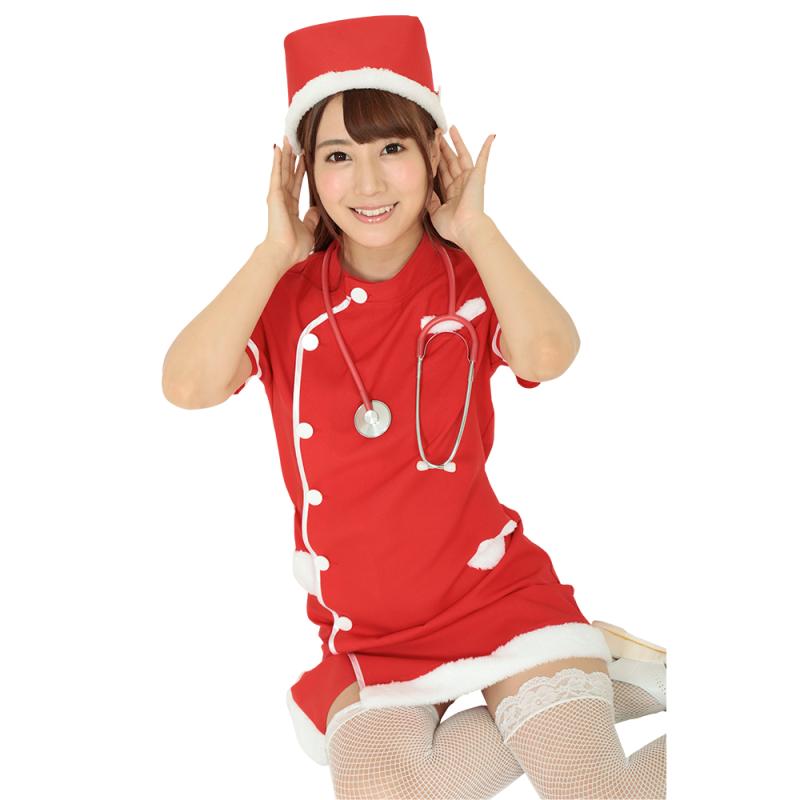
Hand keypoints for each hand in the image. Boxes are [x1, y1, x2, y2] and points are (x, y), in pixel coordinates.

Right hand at [263, 135, 320, 265]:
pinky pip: (276, 175)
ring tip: (286, 139)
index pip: (296, 184)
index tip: (304, 158)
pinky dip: (277, 161)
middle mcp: (283, 199)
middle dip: (292, 157)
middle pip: (288, 173)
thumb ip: (312, 218)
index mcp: (290, 207)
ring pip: (282, 170)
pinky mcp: (274, 195)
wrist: (284, 252)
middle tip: (294, 141)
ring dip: (284, 154)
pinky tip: (278, 148)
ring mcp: (277, 196)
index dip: (300, 170)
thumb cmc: (294, 246)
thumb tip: (316, 209)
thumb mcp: (309, 229)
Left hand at [426, 125, 494, 247]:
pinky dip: (487, 147)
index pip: (442, 173)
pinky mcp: (478, 176)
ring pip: (461, 156)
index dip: (435, 161)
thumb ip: (430, 199)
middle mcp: (461, 184)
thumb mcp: (434, 212)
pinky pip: (483, 158)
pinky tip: (491, 136)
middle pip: (449, 161)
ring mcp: (470, 179)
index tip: (429, 151)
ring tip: (450, 129)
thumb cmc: (452, 226)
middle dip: (442, 148)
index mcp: (452, 194)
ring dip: (456, 142)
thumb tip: (426, 187)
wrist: (465, 228)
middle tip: (435, 135)